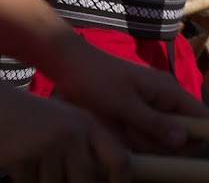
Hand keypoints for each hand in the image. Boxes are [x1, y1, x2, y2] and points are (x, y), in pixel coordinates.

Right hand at [0, 87, 130, 182]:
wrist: (1, 107)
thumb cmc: (39, 118)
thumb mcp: (71, 121)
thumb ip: (90, 144)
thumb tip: (107, 176)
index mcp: (88, 125)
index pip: (119, 159)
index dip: (122, 181)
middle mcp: (72, 135)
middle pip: (88, 180)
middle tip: (68, 179)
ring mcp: (47, 146)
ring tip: (42, 169)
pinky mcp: (21, 158)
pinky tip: (26, 171)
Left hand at [49, 37, 208, 153]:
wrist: (72, 64)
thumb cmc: (99, 81)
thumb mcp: (125, 106)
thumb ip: (155, 123)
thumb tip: (184, 141)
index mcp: (171, 91)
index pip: (202, 117)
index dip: (197, 136)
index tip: (175, 152)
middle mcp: (167, 98)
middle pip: (179, 131)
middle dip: (159, 142)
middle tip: (131, 134)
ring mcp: (152, 103)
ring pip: (160, 134)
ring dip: (142, 140)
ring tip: (118, 128)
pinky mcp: (138, 109)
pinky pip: (144, 130)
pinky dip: (132, 135)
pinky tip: (115, 128)